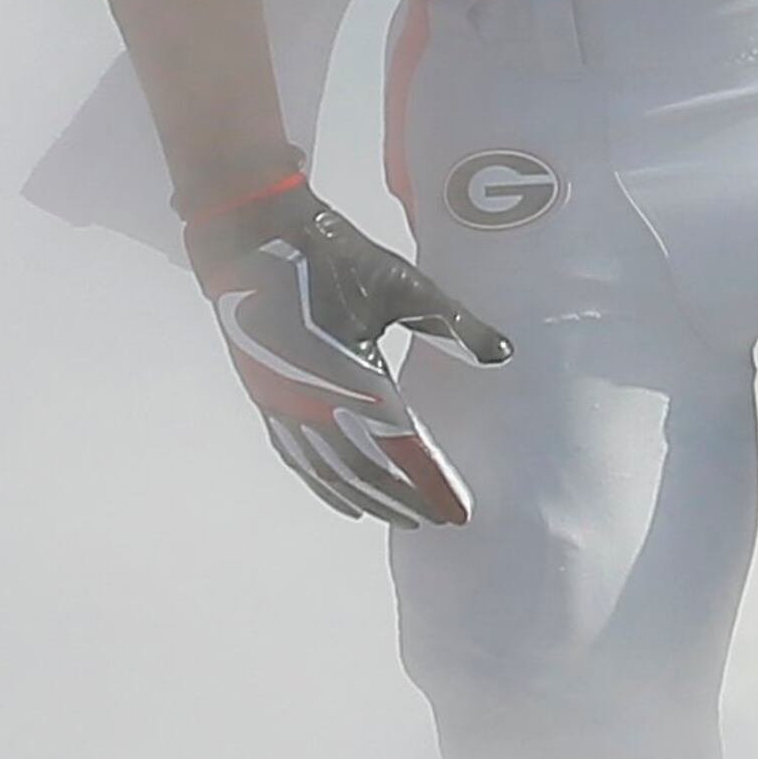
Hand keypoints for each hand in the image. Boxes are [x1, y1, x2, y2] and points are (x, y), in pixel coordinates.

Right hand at [183, 175, 514, 526]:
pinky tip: (344, 499)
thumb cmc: (331, 257)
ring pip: (330, 472)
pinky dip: (324, 484)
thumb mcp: (400, 284)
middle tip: (440, 520)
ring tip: (402, 517)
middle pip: (366, 471)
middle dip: (405, 499)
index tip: (458, 511)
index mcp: (353, 376)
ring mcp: (285, 405)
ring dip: (368, 499)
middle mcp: (315, 401)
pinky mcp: (267, 399)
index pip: (401, 448)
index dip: (430, 483)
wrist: (254, 238)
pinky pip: (298, 457)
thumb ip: (452, 323)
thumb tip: (503, 353)